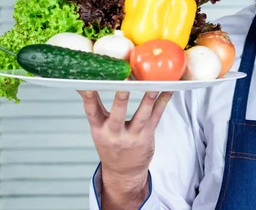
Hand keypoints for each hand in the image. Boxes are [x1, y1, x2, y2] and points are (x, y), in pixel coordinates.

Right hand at [79, 90, 173, 209]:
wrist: (123, 172)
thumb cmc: (110, 145)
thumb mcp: (98, 129)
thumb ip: (95, 107)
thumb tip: (87, 82)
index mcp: (99, 129)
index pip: (91, 112)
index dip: (88, 98)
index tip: (88, 84)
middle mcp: (115, 133)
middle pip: (117, 115)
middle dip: (121, 99)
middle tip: (124, 83)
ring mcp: (132, 135)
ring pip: (141, 116)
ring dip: (148, 99)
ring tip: (153, 85)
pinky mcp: (147, 135)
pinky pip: (157, 116)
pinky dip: (163, 102)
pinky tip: (168, 90)